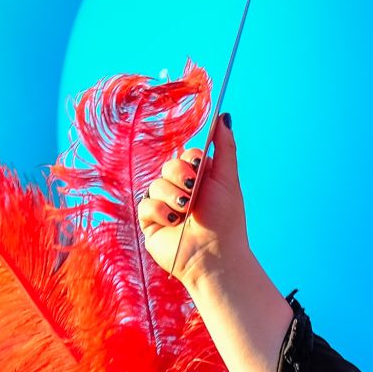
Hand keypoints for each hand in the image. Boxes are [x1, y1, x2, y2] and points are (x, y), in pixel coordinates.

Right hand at [138, 114, 247, 290]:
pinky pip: (145, 204)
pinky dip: (160, 211)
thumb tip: (224, 116)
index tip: (199, 167)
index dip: (190, 159)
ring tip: (186, 212)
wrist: (215, 256)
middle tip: (193, 191)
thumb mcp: (227, 179)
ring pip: (155, 184)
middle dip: (180, 176)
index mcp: (199, 181)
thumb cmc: (225, 221)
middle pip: (168, 166)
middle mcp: (181, 192)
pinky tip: (174, 222)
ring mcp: (165, 207)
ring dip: (173, 196)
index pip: (185, 156)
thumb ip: (225, 148)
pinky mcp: (151, 223)